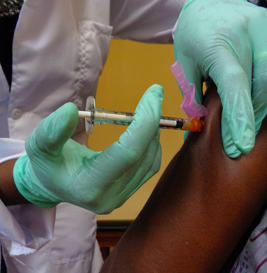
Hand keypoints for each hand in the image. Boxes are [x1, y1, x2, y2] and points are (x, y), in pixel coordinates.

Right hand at [13, 85, 162, 213]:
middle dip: (152, 122)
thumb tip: (71, 110)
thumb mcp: (39, 145)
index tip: (154, 94)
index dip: (145, 122)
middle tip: (153, 96)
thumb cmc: (46, 165)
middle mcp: (111, 196)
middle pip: (143, 156)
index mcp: (89, 185)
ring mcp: (122, 197)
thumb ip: (52, 131)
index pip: (128, 152)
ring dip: (153, 132)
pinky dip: (151, 145)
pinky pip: (149, 167)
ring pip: (150, 161)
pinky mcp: (127, 192)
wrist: (52, 185)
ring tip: (147, 111)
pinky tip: (145, 131)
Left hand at [174, 0, 266, 157]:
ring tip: (244, 129)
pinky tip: (255, 106)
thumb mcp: (185, 67)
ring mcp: (264, 32)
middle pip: (257, 87)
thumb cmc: (192, 37)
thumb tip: (198, 126)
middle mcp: (246, 36)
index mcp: (218, 46)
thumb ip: (193, 96)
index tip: (241, 144)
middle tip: (237, 144)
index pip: (233, 83)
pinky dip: (264, 93)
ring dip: (258, 109)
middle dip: (249, 120)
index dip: (239, 115)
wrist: (206, 5)